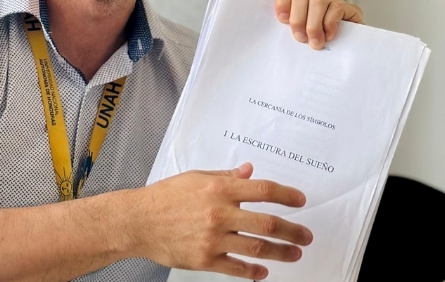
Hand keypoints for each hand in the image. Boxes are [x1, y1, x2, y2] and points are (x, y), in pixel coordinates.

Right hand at [130, 163, 312, 279]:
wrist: (138, 221)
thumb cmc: (165, 197)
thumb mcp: (197, 177)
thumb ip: (226, 176)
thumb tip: (249, 172)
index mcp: (219, 189)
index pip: (263, 190)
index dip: (286, 195)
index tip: (300, 201)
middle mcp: (219, 213)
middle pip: (267, 222)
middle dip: (292, 230)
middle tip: (306, 236)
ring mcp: (213, 238)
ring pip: (256, 247)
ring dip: (280, 252)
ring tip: (294, 254)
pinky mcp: (204, 259)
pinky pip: (235, 267)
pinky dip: (252, 271)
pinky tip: (263, 272)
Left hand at [275, 0, 363, 48]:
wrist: (347, 53)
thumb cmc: (317, 44)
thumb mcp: (299, 36)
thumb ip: (290, 29)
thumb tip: (278, 29)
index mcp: (299, 2)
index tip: (283, 19)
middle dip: (298, 20)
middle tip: (301, 38)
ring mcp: (331, 1)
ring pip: (317, 2)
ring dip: (313, 26)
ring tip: (315, 43)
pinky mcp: (349, 9)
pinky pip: (336, 9)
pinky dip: (330, 25)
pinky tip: (329, 36)